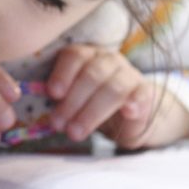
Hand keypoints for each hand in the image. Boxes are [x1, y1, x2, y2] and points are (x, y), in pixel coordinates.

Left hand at [46, 44, 188, 148]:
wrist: (127, 115)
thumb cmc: (90, 103)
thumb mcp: (72, 99)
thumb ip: (59, 98)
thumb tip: (42, 109)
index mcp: (86, 55)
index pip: (74, 56)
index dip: (62, 74)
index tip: (52, 94)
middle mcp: (108, 60)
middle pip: (91, 74)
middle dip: (72, 101)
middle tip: (58, 124)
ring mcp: (129, 74)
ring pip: (113, 88)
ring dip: (92, 112)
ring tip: (75, 133)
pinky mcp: (145, 92)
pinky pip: (141, 95)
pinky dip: (134, 103)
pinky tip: (127, 112)